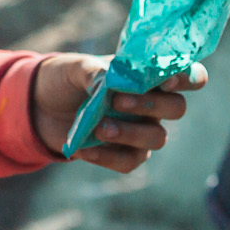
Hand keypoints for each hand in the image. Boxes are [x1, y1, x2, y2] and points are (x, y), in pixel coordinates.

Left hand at [31, 53, 206, 171]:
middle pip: (176, 108)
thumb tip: (107, 82)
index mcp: (146, 75)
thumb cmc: (67, 79)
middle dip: (151, 105)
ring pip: (157, 138)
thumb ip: (94, 71)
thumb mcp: (75, 68)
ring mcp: (141, 130)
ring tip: (99, 128)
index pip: (187, 75)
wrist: (42, 105)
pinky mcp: (125, 153)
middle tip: (118, 101)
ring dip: (130, 133)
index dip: (186, 78)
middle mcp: (152, 103)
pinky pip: (130, 161)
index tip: (167, 81)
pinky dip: (107, 156)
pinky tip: (84, 149)